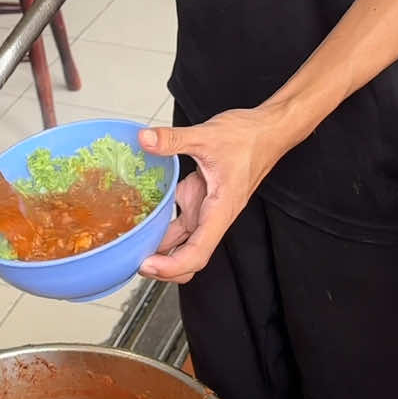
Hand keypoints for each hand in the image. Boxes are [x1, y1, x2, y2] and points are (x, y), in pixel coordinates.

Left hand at [138, 108, 287, 282]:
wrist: (267, 131)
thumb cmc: (250, 139)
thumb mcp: (207, 135)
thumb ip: (173, 139)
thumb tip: (145, 139)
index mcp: (220, 210)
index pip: (197, 253)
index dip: (172, 266)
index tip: (148, 265)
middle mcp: (212, 216)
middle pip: (188, 257)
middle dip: (163, 268)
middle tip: (131, 262)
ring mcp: (205, 209)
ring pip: (182, 242)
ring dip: (159, 249)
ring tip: (130, 246)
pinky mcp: (199, 198)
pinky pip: (178, 221)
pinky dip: (160, 226)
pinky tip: (141, 221)